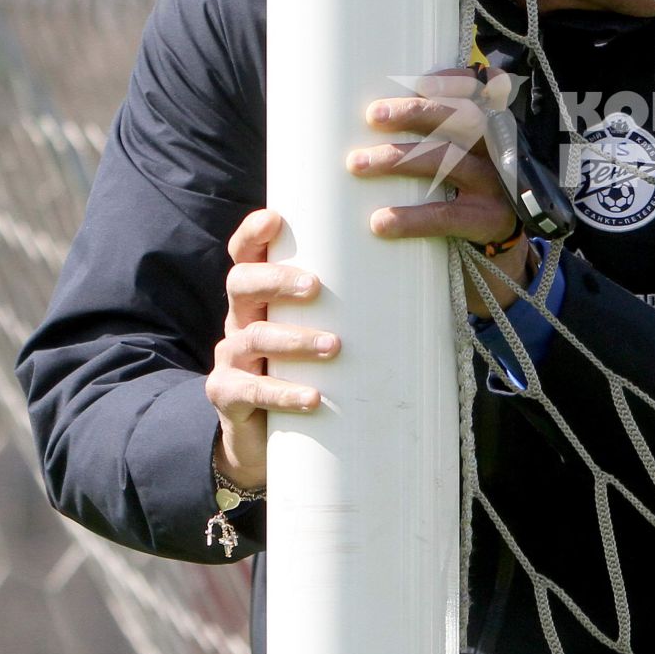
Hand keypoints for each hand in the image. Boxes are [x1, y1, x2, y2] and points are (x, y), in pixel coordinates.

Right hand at [204, 208, 338, 489]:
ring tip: (333, 346)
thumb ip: (354, 302)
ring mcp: (231, 358)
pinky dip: (283, 393)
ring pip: (253, 338)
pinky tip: (313, 398)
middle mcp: (240, 319)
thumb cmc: (312, 368)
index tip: (274, 219)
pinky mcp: (229, 396)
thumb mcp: (326, 326)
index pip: (247, 255)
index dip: (252, 234)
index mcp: (261, 295)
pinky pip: (250, 391)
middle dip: (275, 281)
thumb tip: (425, 276)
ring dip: (293, 341)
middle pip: (241, 285)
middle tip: (315, 286)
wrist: (270, 434)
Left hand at [347, 68, 534, 317]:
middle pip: (462, 120)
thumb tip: (373, 114)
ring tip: (357, 163)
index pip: (479, 94)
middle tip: (375, 115)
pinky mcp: (490, 220)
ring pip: (448, 161)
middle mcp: (497, 150)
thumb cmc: (466, 190)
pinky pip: (446, 215)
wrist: (501, 246)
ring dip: (398, 158)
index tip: (419, 82)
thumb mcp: (462, 157)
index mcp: (490, 128)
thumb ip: (436, 133)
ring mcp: (496, 185)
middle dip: (417, 113)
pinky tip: (381, 222)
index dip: (454, 82)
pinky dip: (411, 218)